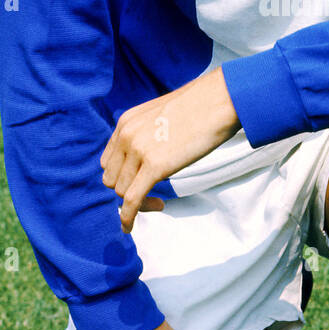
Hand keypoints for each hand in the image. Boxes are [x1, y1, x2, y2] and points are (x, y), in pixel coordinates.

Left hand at [101, 67, 240, 232]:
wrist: (219, 101)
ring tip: (159, 203)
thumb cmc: (201, 107)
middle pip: (112, 178)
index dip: (122, 176)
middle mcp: (126, 136)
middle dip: (127, 191)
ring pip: (121, 192)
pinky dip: (127, 218)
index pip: (109, 160)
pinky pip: (132, 200)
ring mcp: (138, 151)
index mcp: (126, 122)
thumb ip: (149, 133)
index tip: (140, 182)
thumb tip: (154, 151)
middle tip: (152, 196)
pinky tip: (129, 228)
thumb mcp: (162, 115)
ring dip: (136, 204)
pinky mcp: (154, 167)